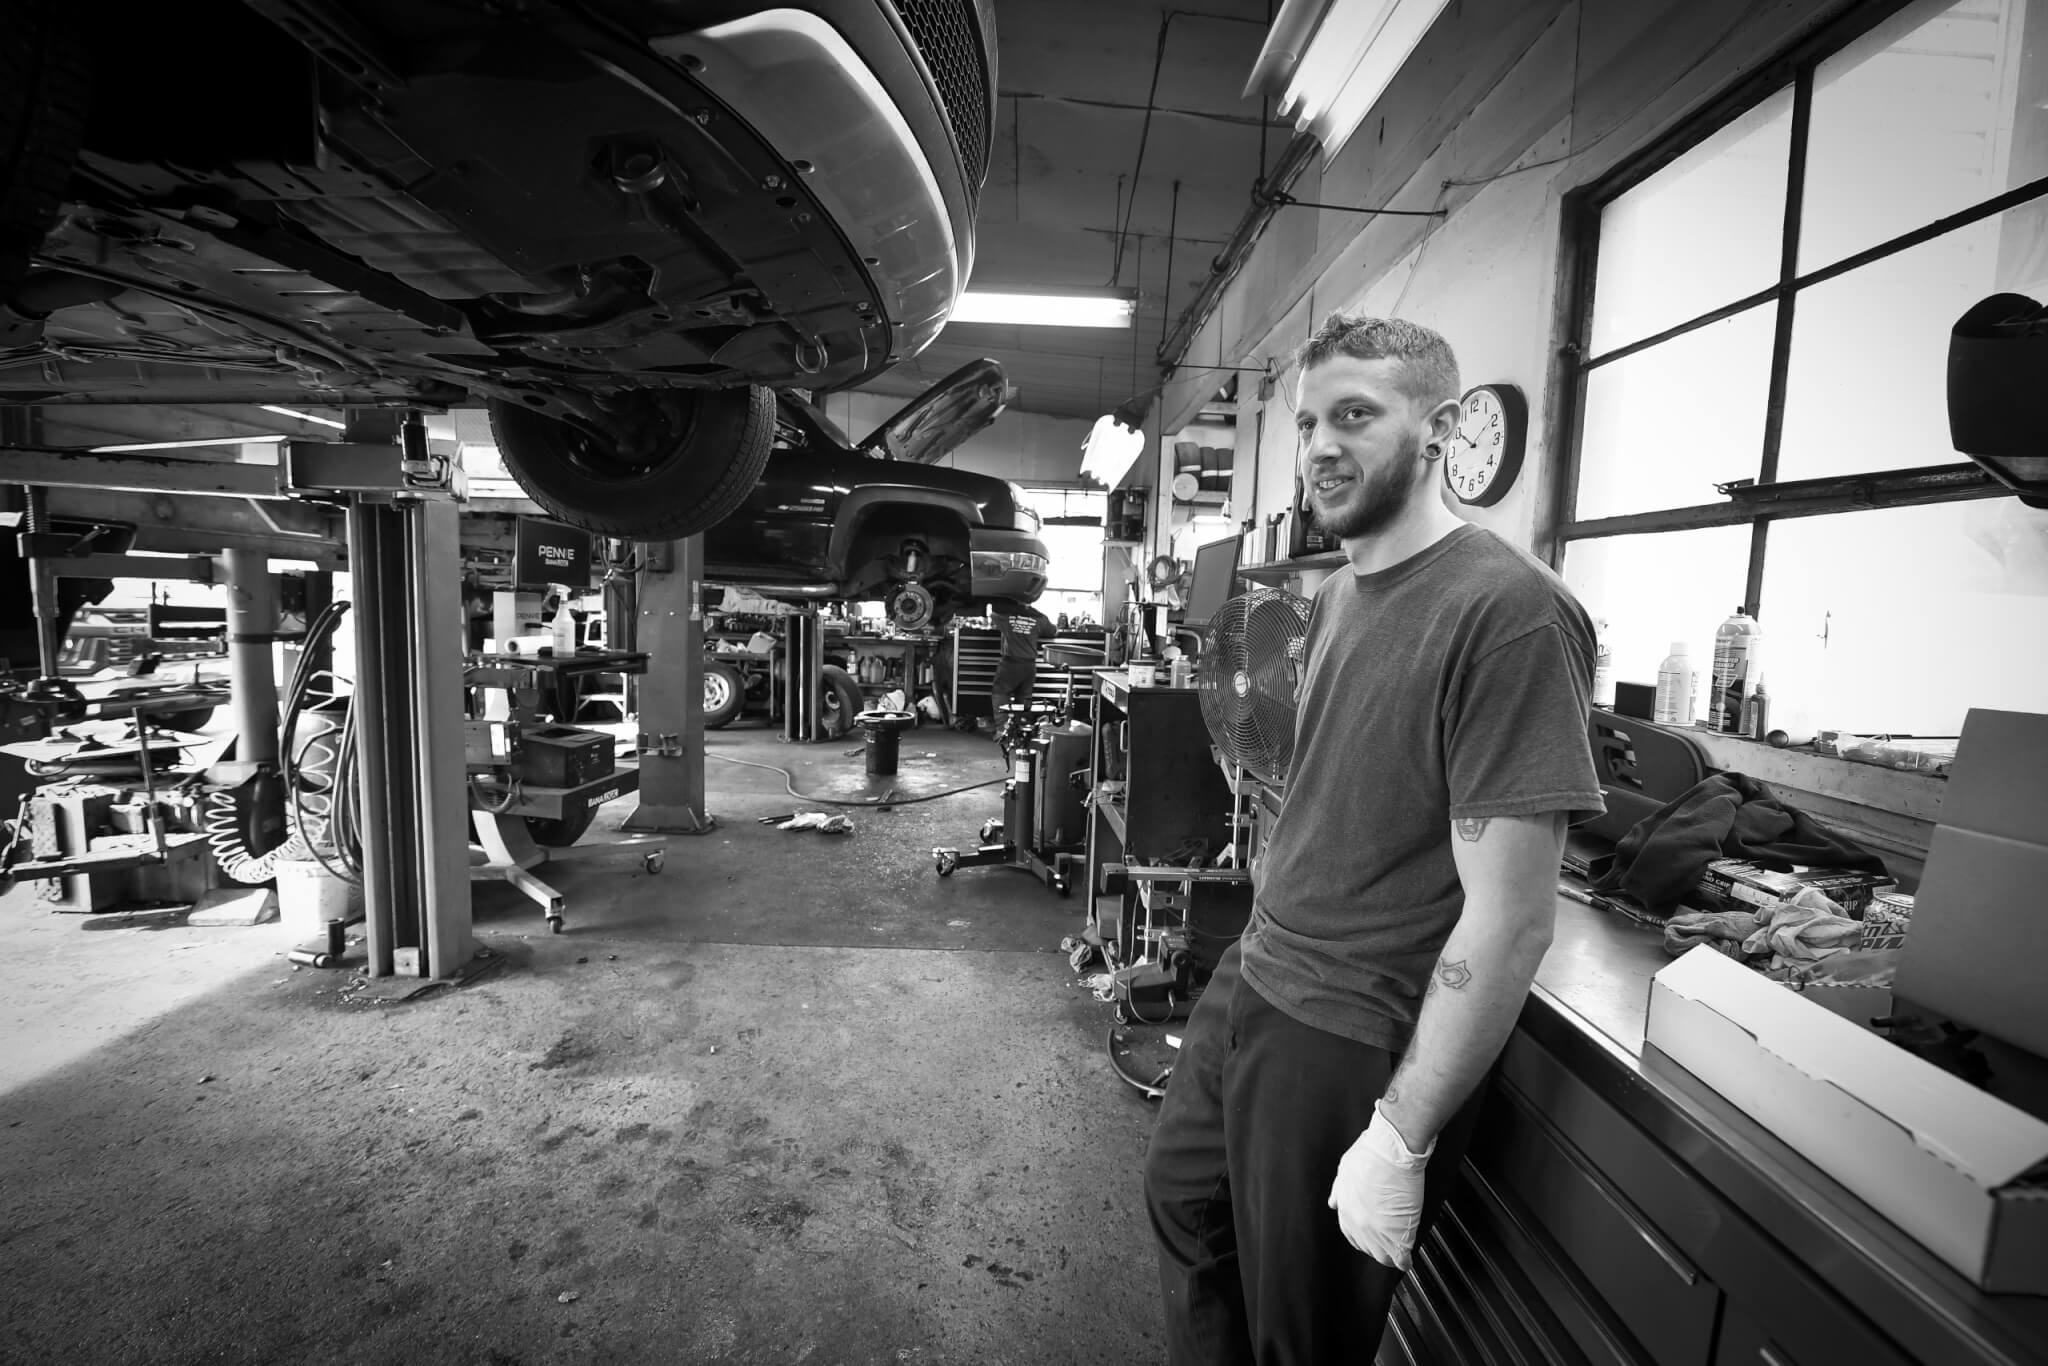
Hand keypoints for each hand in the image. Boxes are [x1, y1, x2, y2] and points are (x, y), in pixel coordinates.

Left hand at [1327, 1102, 1433, 1270]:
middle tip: (1386, 1242)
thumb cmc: (1370, 1154)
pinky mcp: (1397, 1235)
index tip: (1371, 1234)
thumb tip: (1334, 1202)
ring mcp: (1377, 1231)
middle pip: (1365, 1247)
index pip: (1350, 1233)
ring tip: (1398, 1251)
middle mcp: (1357, 1223)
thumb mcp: (1345, 1169)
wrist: (1391, 1151)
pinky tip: (1407, 1258)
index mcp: (1345, 1209)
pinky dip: (1404, 1260)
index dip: (1362, 1235)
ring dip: (1390, 1256)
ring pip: (1382, 1257)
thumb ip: (1339, 1189)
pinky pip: (1400, 1258)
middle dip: (1376, 1246)